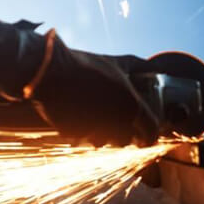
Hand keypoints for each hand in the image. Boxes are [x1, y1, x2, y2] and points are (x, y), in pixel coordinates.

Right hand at [30, 35, 159, 147]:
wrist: (48, 71)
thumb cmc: (83, 66)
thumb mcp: (114, 62)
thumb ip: (137, 66)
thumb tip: (155, 66)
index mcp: (131, 106)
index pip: (151, 132)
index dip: (150, 137)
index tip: (146, 138)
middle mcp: (116, 122)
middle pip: (126, 140)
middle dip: (122, 134)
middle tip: (113, 121)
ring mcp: (93, 130)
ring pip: (103, 141)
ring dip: (100, 134)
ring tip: (91, 116)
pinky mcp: (73, 134)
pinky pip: (81, 137)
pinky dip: (80, 129)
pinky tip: (75, 114)